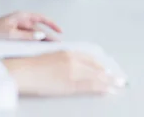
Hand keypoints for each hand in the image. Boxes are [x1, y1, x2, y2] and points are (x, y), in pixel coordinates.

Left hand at [0, 11, 61, 40]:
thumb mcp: (11, 34)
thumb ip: (27, 35)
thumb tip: (40, 35)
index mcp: (21, 16)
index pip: (41, 18)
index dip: (51, 24)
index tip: (59, 31)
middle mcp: (22, 19)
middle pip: (39, 27)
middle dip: (48, 35)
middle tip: (57, 44)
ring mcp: (20, 26)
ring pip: (35, 33)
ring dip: (42, 39)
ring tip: (50, 46)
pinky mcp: (17, 32)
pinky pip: (29, 36)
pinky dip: (35, 40)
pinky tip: (39, 46)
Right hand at [3, 51, 123, 96]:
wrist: (24, 71)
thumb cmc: (31, 65)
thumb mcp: (49, 57)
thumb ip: (62, 61)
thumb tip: (69, 67)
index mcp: (67, 52)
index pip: (89, 58)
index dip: (100, 65)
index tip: (106, 70)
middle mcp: (72, 61)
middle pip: (96, 68)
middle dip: (109, 74)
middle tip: (119, 79)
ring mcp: (73, 72)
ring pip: (96, 77)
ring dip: (110, 82)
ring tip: (119, 85)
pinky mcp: (70, 84)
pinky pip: (90, 87)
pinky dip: (101, 88)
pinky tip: (108, 91)